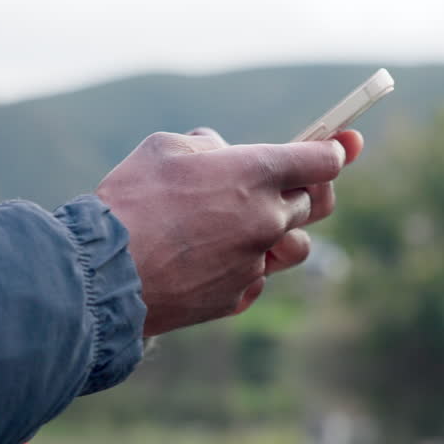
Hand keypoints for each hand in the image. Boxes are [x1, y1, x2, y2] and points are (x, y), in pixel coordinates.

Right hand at [97, 128, 362, 335]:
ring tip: (243, 227)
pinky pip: (259, 278)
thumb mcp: (163, 149)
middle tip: (278, 186)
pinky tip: (212, 262)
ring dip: (281, 234)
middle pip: (313, 203)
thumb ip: (207, 146)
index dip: (334, 151)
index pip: (321, 160)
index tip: (341, 147)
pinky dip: (245, 268)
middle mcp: (266, 218)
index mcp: (254, 173)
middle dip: (300, 191)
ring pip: (296, 247)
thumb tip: (223, 153)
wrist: (103, 275)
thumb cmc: (128, 203)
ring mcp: (255, 262)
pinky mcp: (238, 298)